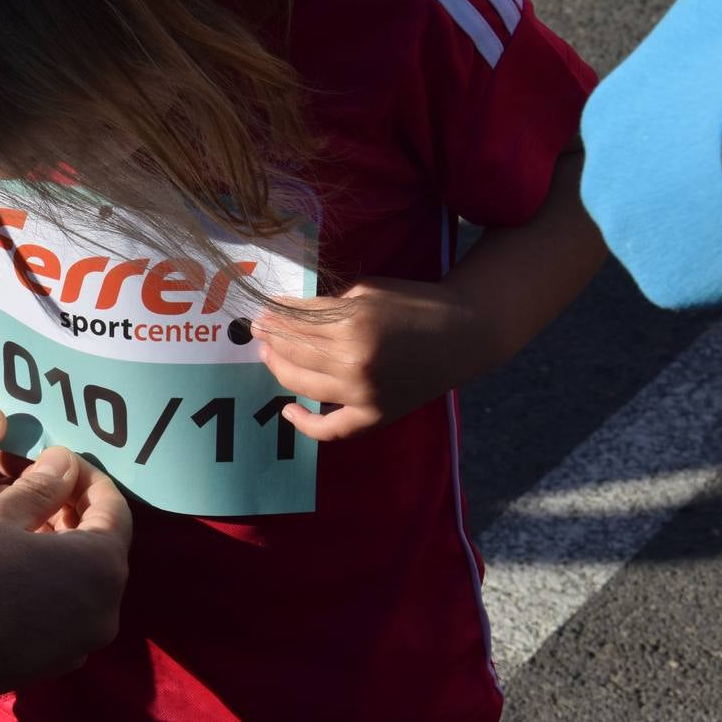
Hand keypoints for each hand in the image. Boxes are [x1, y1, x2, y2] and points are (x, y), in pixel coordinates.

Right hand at [0, 447, 131, 721]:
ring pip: (85, 576)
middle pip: (102, 542)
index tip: (58, 459)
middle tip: (37, 482)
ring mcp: (85, 638)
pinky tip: (17, 559)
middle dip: (72, 508)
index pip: (114, 507)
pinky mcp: (61, 657)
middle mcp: (107, 607)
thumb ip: (40, 486)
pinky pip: (69, 605)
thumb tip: (63, 461)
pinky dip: (54, 577)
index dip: (86, 476)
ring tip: (22, 516)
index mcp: (102, 566)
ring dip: (62, 542)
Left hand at [252, 276, 481, 440]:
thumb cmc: (414, 304)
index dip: (275, 314)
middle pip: (294, 349)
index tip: (263, 310)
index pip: (297, 320)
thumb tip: (288, 314)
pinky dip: (305, 423)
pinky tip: (287, 410)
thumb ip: (328, 305)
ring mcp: (363, 394)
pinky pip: (331, 429)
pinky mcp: (375, 417)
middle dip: (270, 336)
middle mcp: (354, 361)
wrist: (463, 335)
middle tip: (258, 329)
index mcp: (353, 323)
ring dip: (277, 367)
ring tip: (268, 354)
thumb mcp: (366, 291)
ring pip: (301, 383)